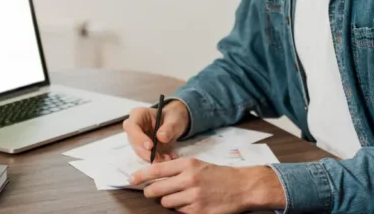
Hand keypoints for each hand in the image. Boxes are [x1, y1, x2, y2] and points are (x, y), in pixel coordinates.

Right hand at [122, 100, 189, 162]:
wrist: (174, 124)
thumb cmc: (172, 118)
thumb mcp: (174, 120)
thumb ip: (169, 128)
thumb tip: (161, 137)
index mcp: (138, 115)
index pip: (132, 126)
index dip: (139, 138)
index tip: (150, 146)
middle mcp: (134, 128)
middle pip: (134, 142)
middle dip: (146, 153)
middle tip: (158, 159)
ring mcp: (137, 139)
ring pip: (140, 152)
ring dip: (153, 158)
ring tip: (168, 158)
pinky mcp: (143, 149)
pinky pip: (147, 157)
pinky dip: (157, 160)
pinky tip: (168, 158)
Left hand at [129, 158, 285, 213]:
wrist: (242, 186)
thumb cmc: (218, 174)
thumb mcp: (198, 164)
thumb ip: (178, 169)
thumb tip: (155, 176)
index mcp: (187, 164)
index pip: (156, 170)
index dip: (141, 175)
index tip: (131, 179)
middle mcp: (188, 179)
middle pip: (157, 190)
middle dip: (151, 193)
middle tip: (152, 193)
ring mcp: (193, 197)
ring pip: (166, 203)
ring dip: (169, 202)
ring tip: (181, 197)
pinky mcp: (198, 211)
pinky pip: (180, 212)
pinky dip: (182, 209)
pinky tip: (192, 204)